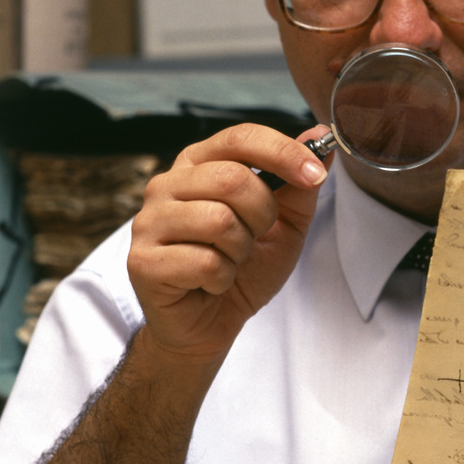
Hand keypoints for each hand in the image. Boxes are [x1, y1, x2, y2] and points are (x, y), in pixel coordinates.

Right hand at [126, 123, 330, 365]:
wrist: (209, 325)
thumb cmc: (244, 270)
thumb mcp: (285, 225)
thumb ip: (300, 185)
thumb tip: (319, 138)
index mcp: (198, 164)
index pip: (241, 138)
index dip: (283, 152)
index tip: (314, 175)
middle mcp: (166, 185)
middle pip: (232, 178)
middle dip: (262, 215)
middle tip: (255, 238)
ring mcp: (149, 222)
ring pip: (218, 221)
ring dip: (240, 250)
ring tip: (229, 260)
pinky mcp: (143, 262)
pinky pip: (205, 262)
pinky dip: (222, 278)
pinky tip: (210, 283)